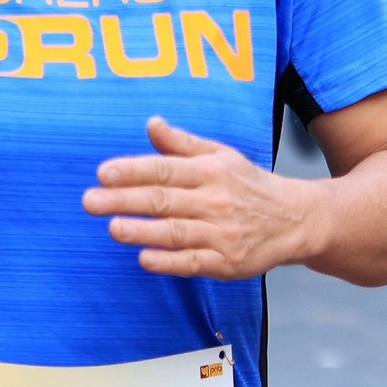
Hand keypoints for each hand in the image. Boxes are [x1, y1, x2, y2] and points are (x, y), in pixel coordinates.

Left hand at [82, 116, 321, 278]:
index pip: (165, 169)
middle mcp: (215, 200)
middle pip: (164, 199)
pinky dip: (169, 262)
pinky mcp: (227, 262)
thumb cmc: (248, 185)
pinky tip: (144, 259)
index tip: (103, 173)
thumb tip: (151, 123)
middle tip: (90, 202)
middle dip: (125, 200)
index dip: (133, 170)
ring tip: (112, 228)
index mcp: (210, 171)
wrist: (296, 220)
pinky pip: (194, 263)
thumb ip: (182, 144)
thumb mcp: (221, 155)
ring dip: (143, 231)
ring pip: (176, 231)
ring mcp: (221, 233)